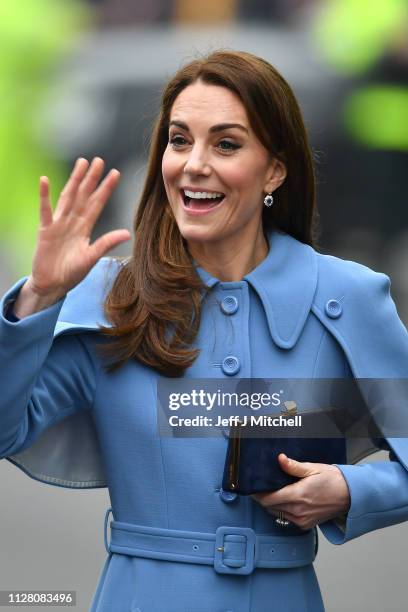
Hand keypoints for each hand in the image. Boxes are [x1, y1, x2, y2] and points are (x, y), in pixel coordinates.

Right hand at [27, 157, 130, 299]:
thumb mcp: (91, 257)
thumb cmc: (72, 272)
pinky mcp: (45, 230)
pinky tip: (44, 180)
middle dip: (91, 178)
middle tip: (99, 160)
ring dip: (74, 180)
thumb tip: (127, 233)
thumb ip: (106, 243)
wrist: (52, 285)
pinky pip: (45, 210)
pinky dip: (44, 195)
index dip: (106, 189)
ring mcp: (58, 224)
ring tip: (81, 163)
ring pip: (68, 197)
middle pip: (83, 195)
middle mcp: (73, 221)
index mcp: (85, 228)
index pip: (98, 203)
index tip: (116, 173)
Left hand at [251, 453, 350, 529]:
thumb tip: (280, 459)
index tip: (253, 487)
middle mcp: (299, 511)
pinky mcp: (306, 525)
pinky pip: (286, 519)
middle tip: (260, 488)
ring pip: (277, 514)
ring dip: (271, 505)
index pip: (268, 499)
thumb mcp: (313, 468)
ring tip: (272, 492)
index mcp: (298, 495)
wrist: (351, 495)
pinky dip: (281, 510)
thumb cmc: (334, 480)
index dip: (257, 494)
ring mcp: (302, 520)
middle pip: (270, 507)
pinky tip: (284, 500)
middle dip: (262, 498)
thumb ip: (294, 466)